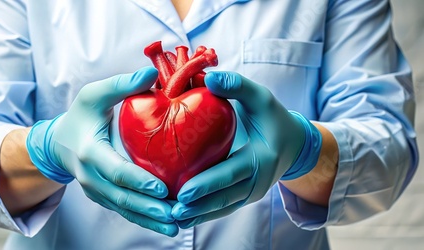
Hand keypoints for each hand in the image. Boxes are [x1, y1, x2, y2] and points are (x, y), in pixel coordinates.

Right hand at [26, 67, 178, 236]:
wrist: (58, 144)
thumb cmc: (80, 116)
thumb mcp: (94, 94)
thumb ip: (121, 85)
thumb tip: (153, 74)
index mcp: (89, 152)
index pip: (115, 170)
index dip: (137, 181)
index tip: (161, 189)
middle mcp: (90, 177)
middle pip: (121, 198)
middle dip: (149, 209)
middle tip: (176, 215)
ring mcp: (95, 191)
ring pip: (124, 210)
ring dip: (149, 220)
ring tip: (175, 226)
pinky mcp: (102, 198)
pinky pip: (124, 211)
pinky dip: (143, 220)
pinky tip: (164, 225)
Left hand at [171, 72, 321, 227]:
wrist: (294, 143)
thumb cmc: (272, 118)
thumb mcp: (260, 97)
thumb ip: (237, 86)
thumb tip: (208, 78)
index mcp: (262, 158)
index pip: (231, 173)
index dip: (208, 184)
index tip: (184, 192)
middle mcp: (258, 181)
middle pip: (225, 198)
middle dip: (199, 207)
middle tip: (173, 211)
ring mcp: (252, 193)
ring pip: (223, 207)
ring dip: (199, 216)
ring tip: (174, 219)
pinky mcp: (245, 197)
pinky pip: (224, 208)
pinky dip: (205, 215)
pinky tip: (185, 219)